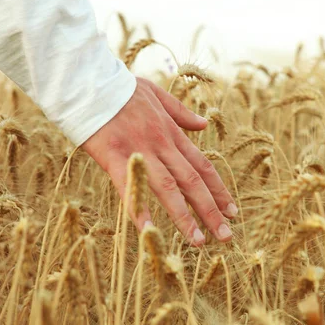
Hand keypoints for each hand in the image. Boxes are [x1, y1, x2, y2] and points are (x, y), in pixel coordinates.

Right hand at [81, 77, 236, 245]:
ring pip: (168, 189)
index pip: (203, 167)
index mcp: (172, 134)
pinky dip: (140, 209)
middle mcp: (162, 145)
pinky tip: (150, 231)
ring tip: (199, 241)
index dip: (219, 190)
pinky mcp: (115, 156)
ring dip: (185, 217)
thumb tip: (204, 124)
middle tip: (226, 236)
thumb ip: (181, 112)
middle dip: (212, 210)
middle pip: (192, 182)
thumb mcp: (158, 94)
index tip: (232, 211)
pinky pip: (130, 186)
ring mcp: (140, 151)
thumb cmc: (122, 89)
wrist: (91, 82)